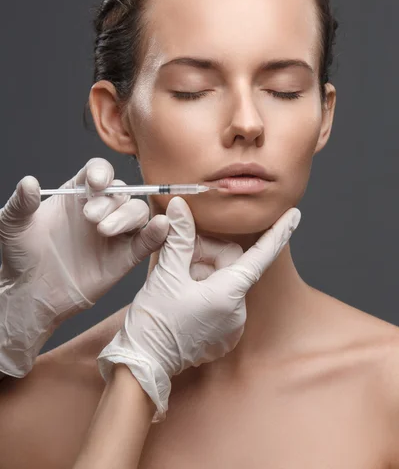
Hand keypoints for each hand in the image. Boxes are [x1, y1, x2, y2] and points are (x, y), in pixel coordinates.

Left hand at [0, 157, 169, 377]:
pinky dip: (158, 232)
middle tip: (90, 218)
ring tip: (104, 231)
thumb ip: (20, 204)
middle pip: (121, 191)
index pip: (99, 171)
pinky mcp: (125, 256)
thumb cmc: (20, 256)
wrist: (30, 295)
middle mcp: (100, 209)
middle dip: (109, 201)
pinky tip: (160, 227)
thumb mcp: (11, 226)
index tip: (95, 183)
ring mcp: (115, 233)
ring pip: (137, 211)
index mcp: (77, 194)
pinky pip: (148, 240)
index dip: (102, 172)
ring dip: (126, 216)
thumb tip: (29, 183)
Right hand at [97, 196, 300, 421]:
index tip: (295, 214)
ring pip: (224, 283)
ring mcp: (231, 328)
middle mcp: (237, 313)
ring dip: (202, 274)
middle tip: (179, 258)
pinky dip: (204, 293)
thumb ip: (180, 237)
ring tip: (176, 281)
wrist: (141, 364)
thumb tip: (181, 205)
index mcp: (229, 295)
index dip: (278, 232)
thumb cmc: (153, 321)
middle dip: (206, 255)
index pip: (261, 256)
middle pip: (231, 265)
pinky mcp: (222, 338)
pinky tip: (181, 298)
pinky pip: (220, 303)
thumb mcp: (166, 273)